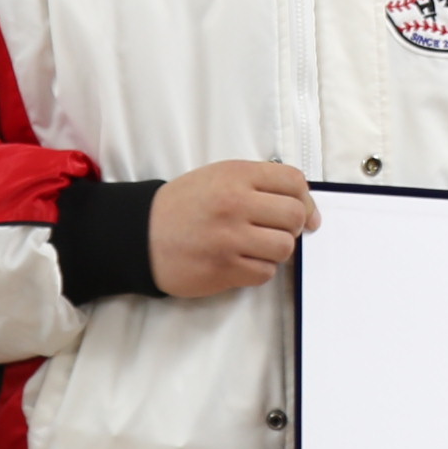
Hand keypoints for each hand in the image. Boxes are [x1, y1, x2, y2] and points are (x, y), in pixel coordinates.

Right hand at [150, 161, 318, 297]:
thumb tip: (306, 208)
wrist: (141, 234)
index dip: (305, 199)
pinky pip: (265, 273)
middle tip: (276, 231)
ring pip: (284, 248)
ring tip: (257, 247)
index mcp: (237, 175)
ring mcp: (230, 238)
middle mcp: (235, 204)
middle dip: (293, 227)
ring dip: (277, 250)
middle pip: (294, 216)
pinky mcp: (224, 268)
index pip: (294, 182)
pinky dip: (259, 269)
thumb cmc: (185, 205)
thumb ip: (259, 184)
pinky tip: (241, 261)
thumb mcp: (219, 177)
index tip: (304, 213)